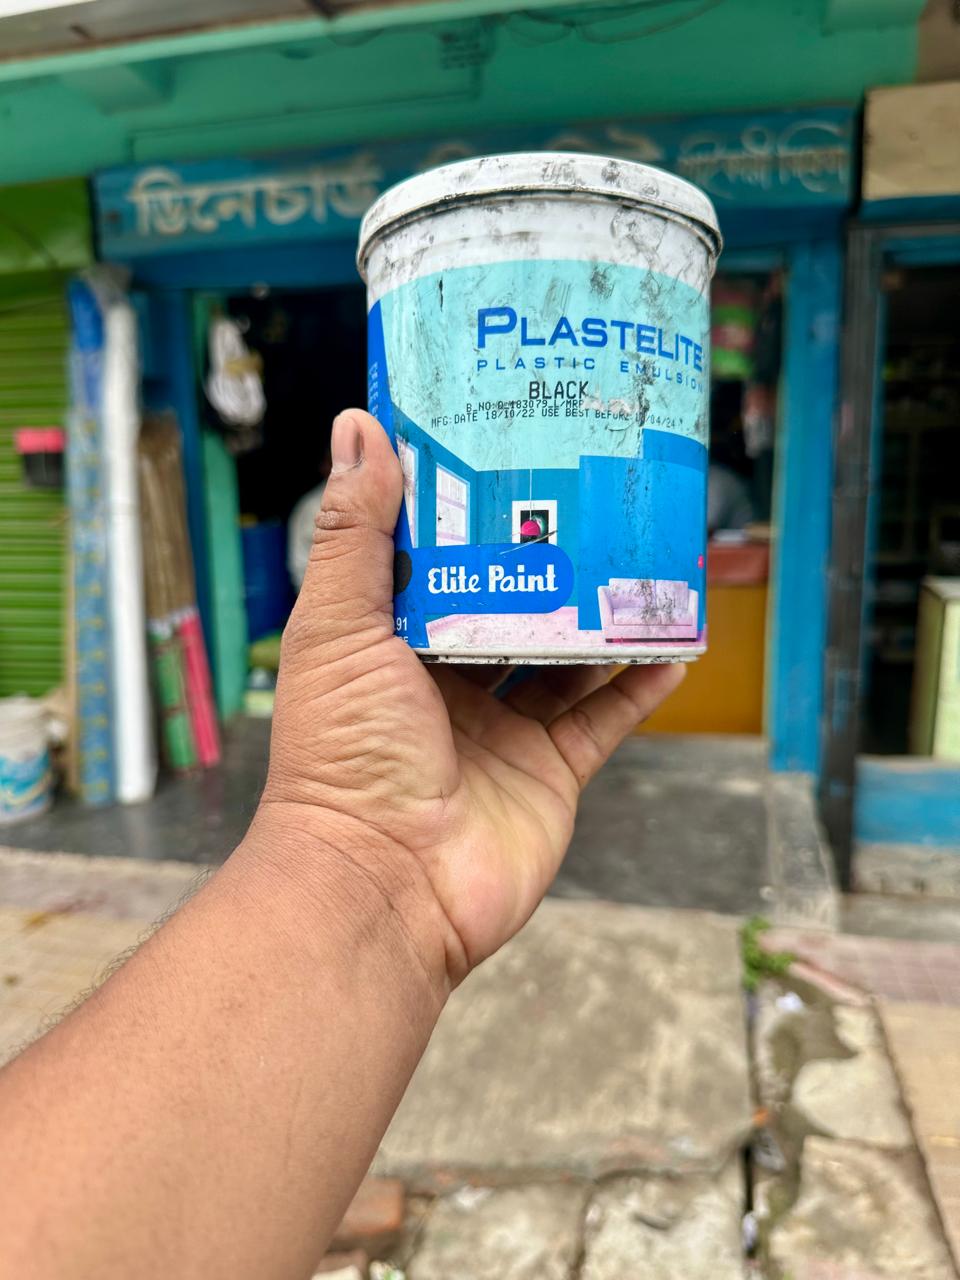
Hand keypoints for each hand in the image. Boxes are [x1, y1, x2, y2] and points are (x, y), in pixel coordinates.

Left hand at [260, 410, 683, 987]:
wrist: (384, 885)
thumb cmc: (342, 755)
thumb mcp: (338, 628)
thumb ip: (354, 534)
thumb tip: (359, 426)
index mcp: (389, 648)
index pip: (436, 567)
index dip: (469, 519)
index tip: (508, 460)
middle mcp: (446, 687)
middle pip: (512, 609)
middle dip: (551, 563)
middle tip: (595, 502)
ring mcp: (502, 733)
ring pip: (566, 660)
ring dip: (603, 616)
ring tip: (645, 560)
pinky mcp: (550, 775)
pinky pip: (604, 721)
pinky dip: (638, 684)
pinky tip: (672, 643)